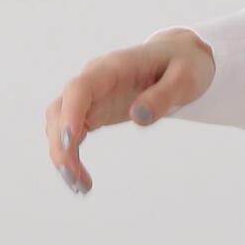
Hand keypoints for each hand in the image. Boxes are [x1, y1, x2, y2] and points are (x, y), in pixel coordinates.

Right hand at [43, 30, 215, 194]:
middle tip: (75, 179)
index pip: (80, 88)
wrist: (181, 58)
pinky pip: (71, 133)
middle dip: (60, 144)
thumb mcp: (185, 78)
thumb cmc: (185, 64)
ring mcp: (92, 95)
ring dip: (62, 155)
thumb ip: (163, 96)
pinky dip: (70, 155)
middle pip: (61, 109)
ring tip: (79, 186)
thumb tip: (138, 117)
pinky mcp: (94, 110)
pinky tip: (82, 179)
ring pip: (60, 124)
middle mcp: (95, 78)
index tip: (71, 142)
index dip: (70, 113)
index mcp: (114, 66)